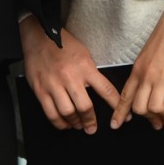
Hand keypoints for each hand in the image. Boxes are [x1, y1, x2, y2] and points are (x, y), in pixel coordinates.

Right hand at [20, 19, 119, 133]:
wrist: (40, 36)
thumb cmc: (64, 44)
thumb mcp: (85, 54)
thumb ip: (92, 73)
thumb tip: (102, 91)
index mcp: (85, 67)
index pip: (106, 90)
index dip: (116, 106)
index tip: (123, 116)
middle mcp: (70, 77)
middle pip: (85, 107)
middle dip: (91, 121)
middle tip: (92, 128)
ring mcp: (54, 85)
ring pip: (67, 112)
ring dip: (75, 123)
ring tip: (78, 125)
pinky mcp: (41, 90)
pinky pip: (51, 113)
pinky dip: (59, 122)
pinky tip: (64, 123)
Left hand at [112, 1, 163, 131]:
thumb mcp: (148, 53)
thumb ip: (146, 70)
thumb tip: (148, 85)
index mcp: (138, 68)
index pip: (125, 95)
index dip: (120, 112)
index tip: (117, 124)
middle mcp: (148, 75)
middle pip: (139, 107)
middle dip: (147, 119)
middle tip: (155, 124)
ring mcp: (163, 78)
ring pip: (155, 109)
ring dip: (162, 119)